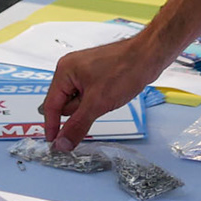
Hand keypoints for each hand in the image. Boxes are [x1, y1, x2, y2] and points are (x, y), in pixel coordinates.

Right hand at [43, 37, 168, 149]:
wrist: (149, 56)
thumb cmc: (124, 70)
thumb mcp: (97, 103)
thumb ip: (77, 126)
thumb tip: (62, 143)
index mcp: (64, 71)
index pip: (51, 105)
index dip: (52, 126)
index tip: (54, 144)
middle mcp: (71, 69)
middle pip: (65, 104)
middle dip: (80, 112)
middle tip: (97, 107)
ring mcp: (84, 71)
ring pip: (79, 101)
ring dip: (91, 107)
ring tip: (108, 97)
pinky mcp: (96, 75)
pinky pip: (90, 96)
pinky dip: (98, 101)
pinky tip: (111, 95)